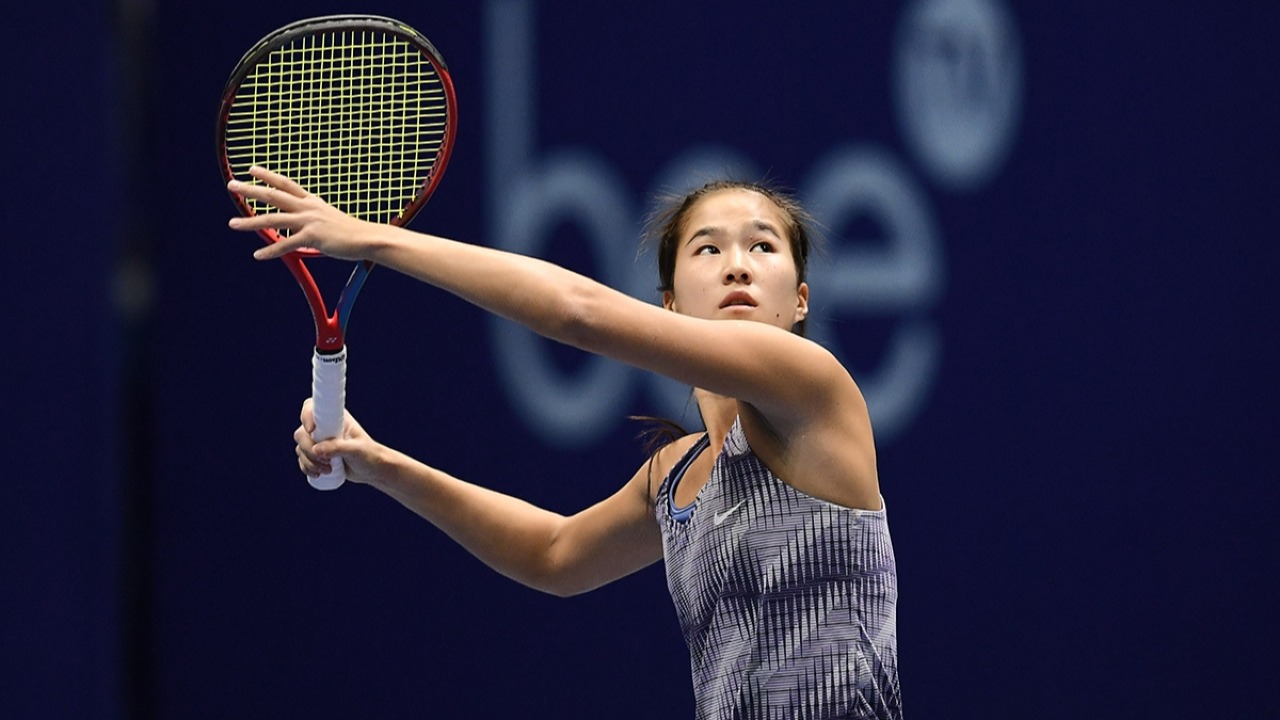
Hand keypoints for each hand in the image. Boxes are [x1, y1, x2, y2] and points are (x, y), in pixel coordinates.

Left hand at [227, 166, 373, 260]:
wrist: (368, 238)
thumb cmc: (352, 232)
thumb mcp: (331, 220)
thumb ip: (315, 221)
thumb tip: (306, 229)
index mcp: (312, 202)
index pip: (286, 184)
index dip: (267, 176)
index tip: (251, 169)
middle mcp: (308, 208)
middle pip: (273, 196)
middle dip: (251, 190)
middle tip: (232, 184)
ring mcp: (309, 221)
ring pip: (273, 219)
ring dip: (250, 222)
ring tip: (232, 224)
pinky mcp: (312, 237)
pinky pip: (286, 244)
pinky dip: (270, 250)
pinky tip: (258, 254)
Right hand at [295, 398, 382, 484]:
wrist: (373, 470)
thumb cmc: (369, 454)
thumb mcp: (356, 450)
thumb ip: (337, 448)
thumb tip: (316, 450)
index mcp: (334, 417)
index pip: (311, 408)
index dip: (306, 416)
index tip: (311, 430)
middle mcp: (323, 427)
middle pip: (301, 433)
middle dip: (308, 449)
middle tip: (325, 461)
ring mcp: (318, 442)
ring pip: (301, 449)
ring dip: (309, 462)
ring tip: (327, 470)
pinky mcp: (317, 456)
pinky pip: (302, 460)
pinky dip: (306, 468)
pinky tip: (318, 475)